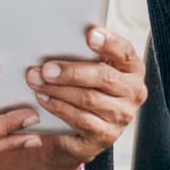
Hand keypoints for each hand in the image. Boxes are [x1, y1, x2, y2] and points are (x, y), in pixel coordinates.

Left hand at [23, 27, 146, 161]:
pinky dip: (58, 107)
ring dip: (58, 89)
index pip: (124, 52)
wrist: (81, 130)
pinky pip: (80, 119)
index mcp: (132, 69)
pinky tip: (43, 98)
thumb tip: (59, 36)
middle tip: (46, 68)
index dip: (109, 42)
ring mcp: (122, 116)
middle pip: (103, 77)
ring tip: (36, 80)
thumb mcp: (90, 68)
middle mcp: (133, 92)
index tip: (90, 34)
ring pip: (89, 99)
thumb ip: (84, 53)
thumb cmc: (85, 87)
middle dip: (71, 72)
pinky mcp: (106, 135)